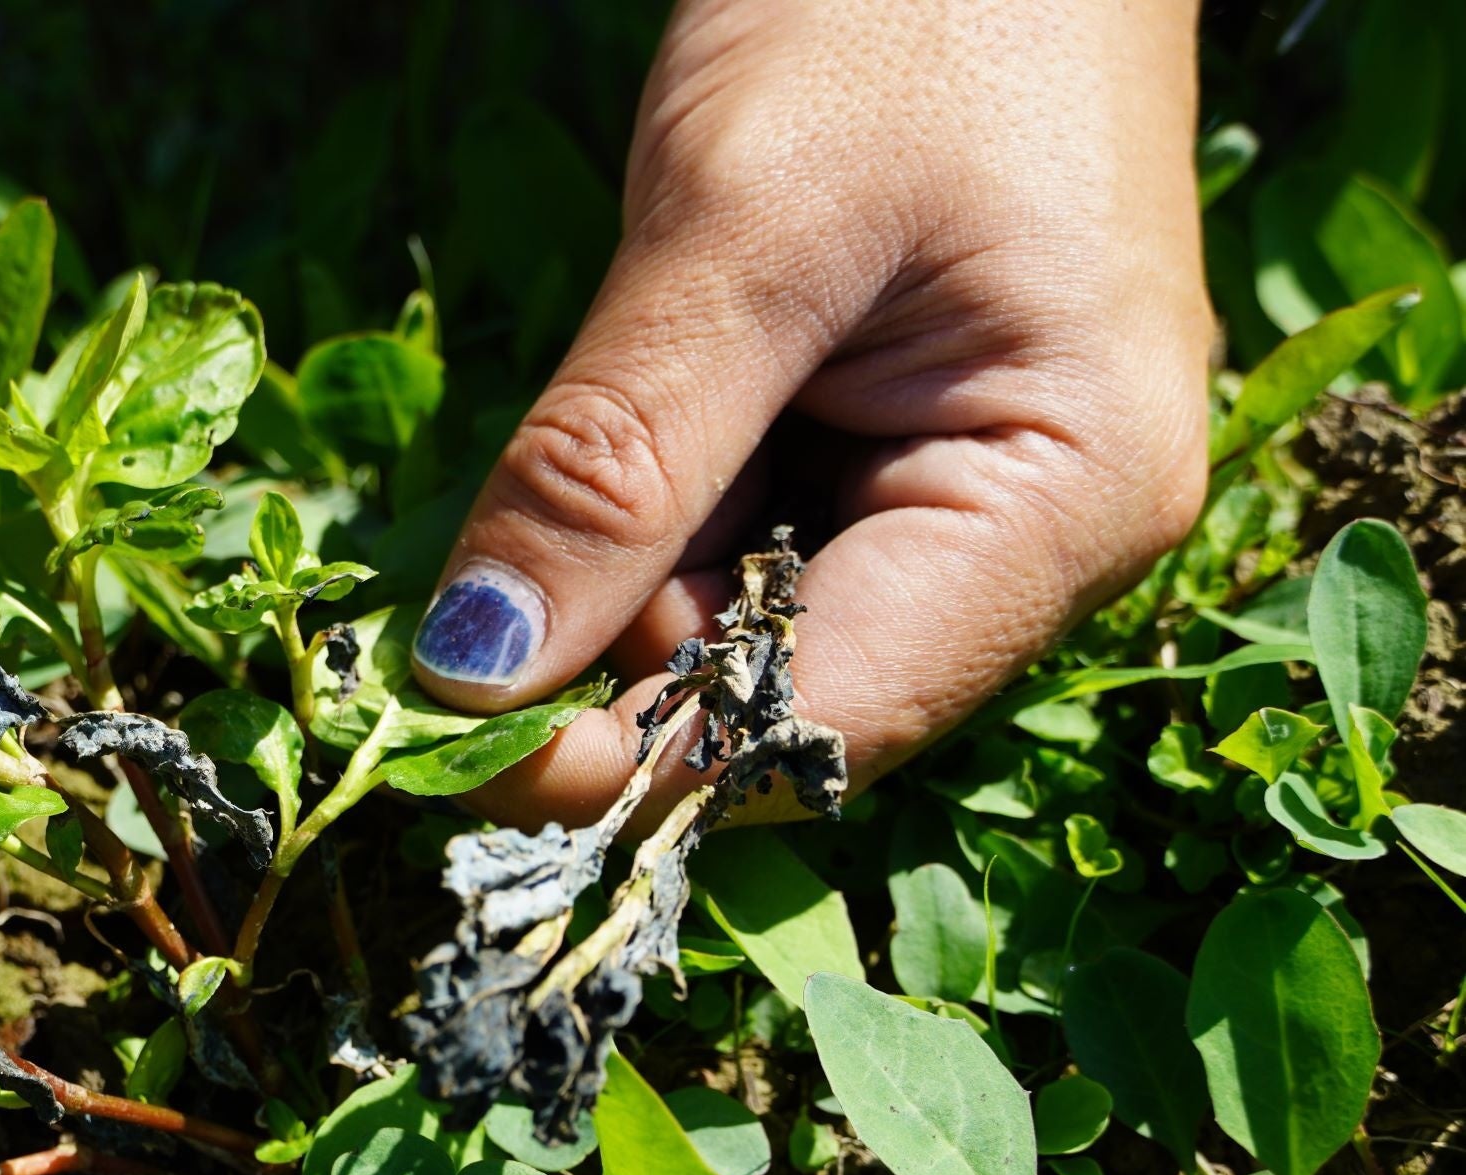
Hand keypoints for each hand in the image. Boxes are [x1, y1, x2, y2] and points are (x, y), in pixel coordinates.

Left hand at [410, 0, 1208, 827]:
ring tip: (617, 403)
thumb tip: (472, 677)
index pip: (822, 726)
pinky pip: (755, 545)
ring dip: (628, 573)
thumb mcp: (737, 229)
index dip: (627, 762)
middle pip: (782, 697)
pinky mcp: (908, 453)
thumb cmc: (905, 0)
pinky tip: (647, 408)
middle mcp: (1044, 538)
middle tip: (485, 562)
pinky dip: (658, 515)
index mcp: (1069, 498)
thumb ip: (612, 465)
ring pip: (749, 629)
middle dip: (615, 652)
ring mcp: (977, 498)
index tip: (442, 736)